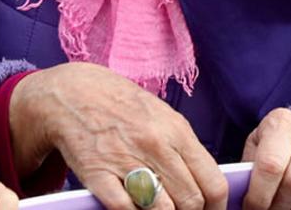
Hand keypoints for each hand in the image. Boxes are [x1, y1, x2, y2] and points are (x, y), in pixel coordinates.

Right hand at [7, 62, 226, 209]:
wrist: (73, 92)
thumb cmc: (122, 105)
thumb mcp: (162, 116)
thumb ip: (183, 147)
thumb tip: (204, 181)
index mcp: (176, 131)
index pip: (213, 182)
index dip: (217, 207)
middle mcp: (155, 146)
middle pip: (191, 201)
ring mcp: (126, 161)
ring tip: (158, 208)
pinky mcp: (98, 174)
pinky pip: (125, 209)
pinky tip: (134, 208)